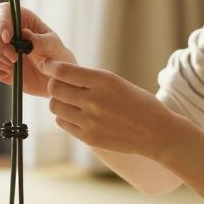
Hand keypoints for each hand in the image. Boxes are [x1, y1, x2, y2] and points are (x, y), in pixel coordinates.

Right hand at [0, 3, 75, 97]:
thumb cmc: (57, 58)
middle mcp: (5, 31)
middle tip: (13, 58)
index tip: (8, 38)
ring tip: (11, 66)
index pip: (2, 11)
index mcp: (21, 19)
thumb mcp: (54, 47)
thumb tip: (24, 34)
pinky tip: (6, 74)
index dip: (1, 22)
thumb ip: (40, 41)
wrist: (54, 81)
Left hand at [38, 58, 181, 159]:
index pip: (63, 71)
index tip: (48, 66)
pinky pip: (62, 123)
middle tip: (60, 84)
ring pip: (55, 106)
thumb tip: (59, 73)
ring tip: (70, 101)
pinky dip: (65, 117)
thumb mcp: (116, 82)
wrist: (156, 133)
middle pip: (54, 89)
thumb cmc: (137, 103)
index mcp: (104, 81)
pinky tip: (77, 114)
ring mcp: (90, 121)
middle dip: (54, 84)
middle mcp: (95, 100)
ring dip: (59, 101)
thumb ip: (89, 78)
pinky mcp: (88, 137)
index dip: (50, 67)